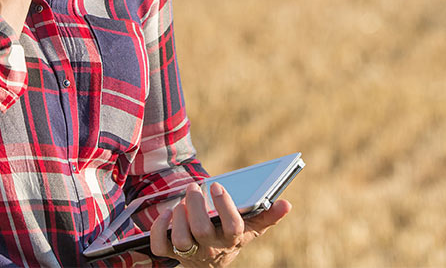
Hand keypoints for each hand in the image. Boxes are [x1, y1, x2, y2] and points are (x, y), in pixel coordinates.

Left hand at [149, 182, 291, 266]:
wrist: (210, 261)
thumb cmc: (230, 235)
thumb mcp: (251, 228)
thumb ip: (268, 215)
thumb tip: (287, 204)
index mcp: (231, 240)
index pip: (233, 228)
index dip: (225, 207)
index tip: (217, 186)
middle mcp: (211, 248)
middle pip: (202, 232)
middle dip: (196, 207)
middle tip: (194, 187)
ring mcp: (190, 253)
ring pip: (181, 240)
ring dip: (179, 218)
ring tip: (183, 201)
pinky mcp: (171, 253)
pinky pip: (160, 246)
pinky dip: (159, 229)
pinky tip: (167, 213)